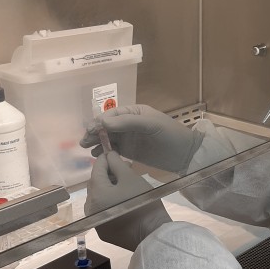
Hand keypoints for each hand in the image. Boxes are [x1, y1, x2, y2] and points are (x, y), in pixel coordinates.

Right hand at [80, 105, 202, 173]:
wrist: (185, 154)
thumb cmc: (170, 134)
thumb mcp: (150, 124)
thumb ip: (127, 122)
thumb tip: (103, 122)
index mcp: (134, 112)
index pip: (112, 115)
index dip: (100, 121)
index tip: (91, 129)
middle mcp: (129, 124)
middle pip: (107, 127)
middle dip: (94, 132)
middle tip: (84, 142)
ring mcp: (129, 138)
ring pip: (108, 138)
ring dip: (97, 142)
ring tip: (87, 148)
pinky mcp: (130, 152)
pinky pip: (114, 150)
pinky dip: (105, 152)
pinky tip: (97, 155)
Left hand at [84, 152, 170, 250]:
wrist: (152, 235)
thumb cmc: (143, 203)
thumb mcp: (131, 178)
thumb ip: (117, 164)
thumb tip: (109, 155)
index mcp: (96, 193)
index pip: (97, 168)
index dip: (106, 159)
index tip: (115, 154)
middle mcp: (90, 207)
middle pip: (96, 183)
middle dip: (108, 174)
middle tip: (125, 170)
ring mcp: (95, 220)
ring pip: (98, 197)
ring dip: (108, 189)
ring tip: (125, 187)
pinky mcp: (101, 230)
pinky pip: (102, 210)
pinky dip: (109, 203)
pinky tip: (123, 202)